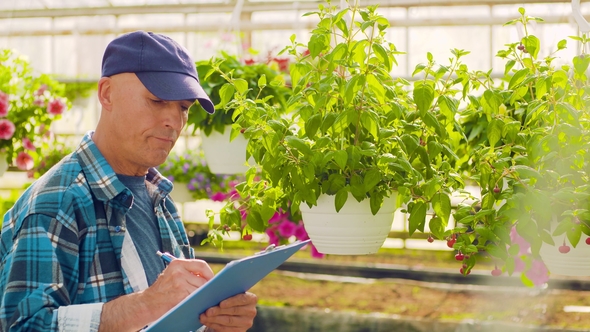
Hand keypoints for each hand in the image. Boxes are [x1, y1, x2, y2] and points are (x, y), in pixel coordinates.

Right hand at [99, 259, 214, 331]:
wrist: (146, 303)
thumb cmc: (161, 290)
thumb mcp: (172, 274)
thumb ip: (187, 272)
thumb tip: (208, 276)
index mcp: (177, 264)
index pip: (201, 265)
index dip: (209, 273)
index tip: (212, 280)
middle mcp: (178, 271)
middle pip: (203, 279)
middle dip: (207, 287)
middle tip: (209, 292)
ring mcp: (179, 283)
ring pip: (200, 289)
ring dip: (202, 295)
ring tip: (202, 298)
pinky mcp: (180, 295)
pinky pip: (195, 298)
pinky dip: (197, 301)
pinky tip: (195, 303)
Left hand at [200, 292, 257, 331]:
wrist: (230, 313)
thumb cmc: (228, 299)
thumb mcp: (230, 293)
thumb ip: (226, 290)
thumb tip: (212, 287)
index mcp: (251, 299)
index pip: (242, 299)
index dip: (231, 301)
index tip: (221, 303)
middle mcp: (251, 311)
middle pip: (234, 311)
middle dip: (219, 311)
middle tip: (208, 311)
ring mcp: (246, 323)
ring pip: (228, 321)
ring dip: (214, 319)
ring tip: (204, 316)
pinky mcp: (240, 331)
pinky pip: (226, 329)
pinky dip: (214, 325)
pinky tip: (207, 321)